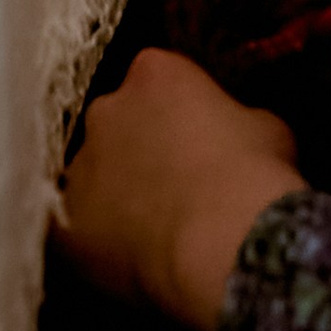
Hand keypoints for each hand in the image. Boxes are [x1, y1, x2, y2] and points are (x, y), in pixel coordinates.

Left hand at [56, 51, 306, 330]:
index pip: (158, 79)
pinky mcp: (63, 222)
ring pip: (94, 174)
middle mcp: (106, 108)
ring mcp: (80, 165)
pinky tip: (119, 259)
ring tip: (149, 230)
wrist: (223, 244)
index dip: (178, 112)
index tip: (196, 139)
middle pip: (118, 122)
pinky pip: (72, 226)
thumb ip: (233, 117)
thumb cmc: (253, 176)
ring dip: (114, 193)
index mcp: (154, 72)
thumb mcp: (266, 127)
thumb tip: (228, 132)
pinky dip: (91, 239)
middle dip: (139, 148)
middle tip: (171, 185)